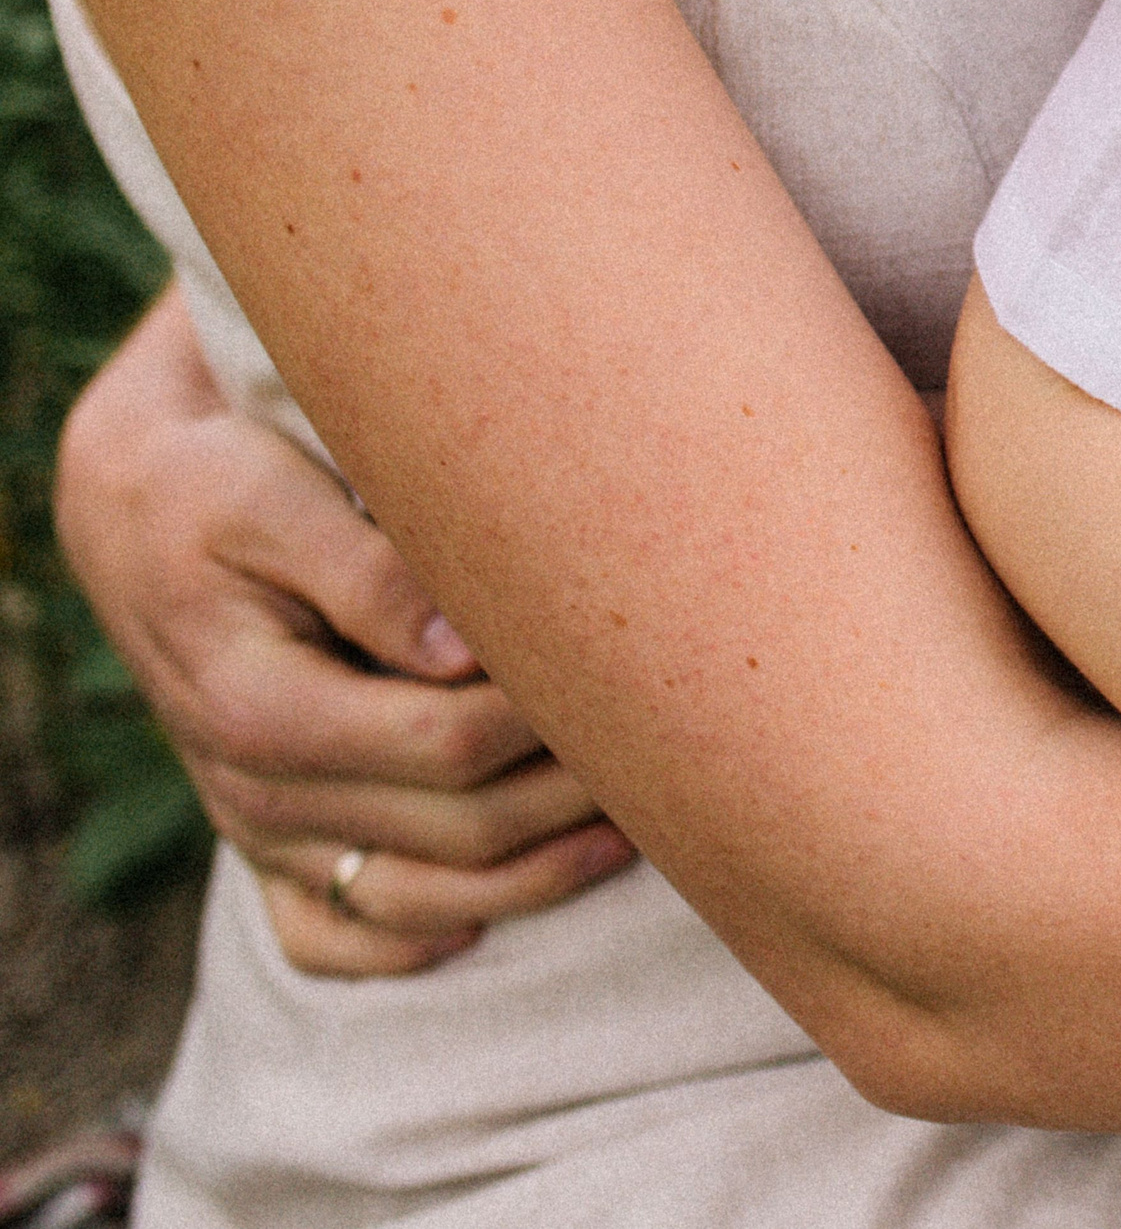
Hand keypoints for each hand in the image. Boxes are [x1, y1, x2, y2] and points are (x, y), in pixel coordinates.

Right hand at [53, 292, 633, 974]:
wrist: (137, 516)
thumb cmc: (222, 488)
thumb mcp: (278, 502)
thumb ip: (371, 573)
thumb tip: (468, 644)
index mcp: (261, 708)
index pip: (446, 744)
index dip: (549, 723)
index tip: (626, 682)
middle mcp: (255, 790)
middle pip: (454, 831)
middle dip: (572, 801)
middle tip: (672, 758)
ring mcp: (257, 831)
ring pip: (415, 900)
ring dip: (533, 880)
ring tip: (635, 833)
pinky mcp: (264, 844)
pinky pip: (330, 937)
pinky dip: (410, 943)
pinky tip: (489, 918)